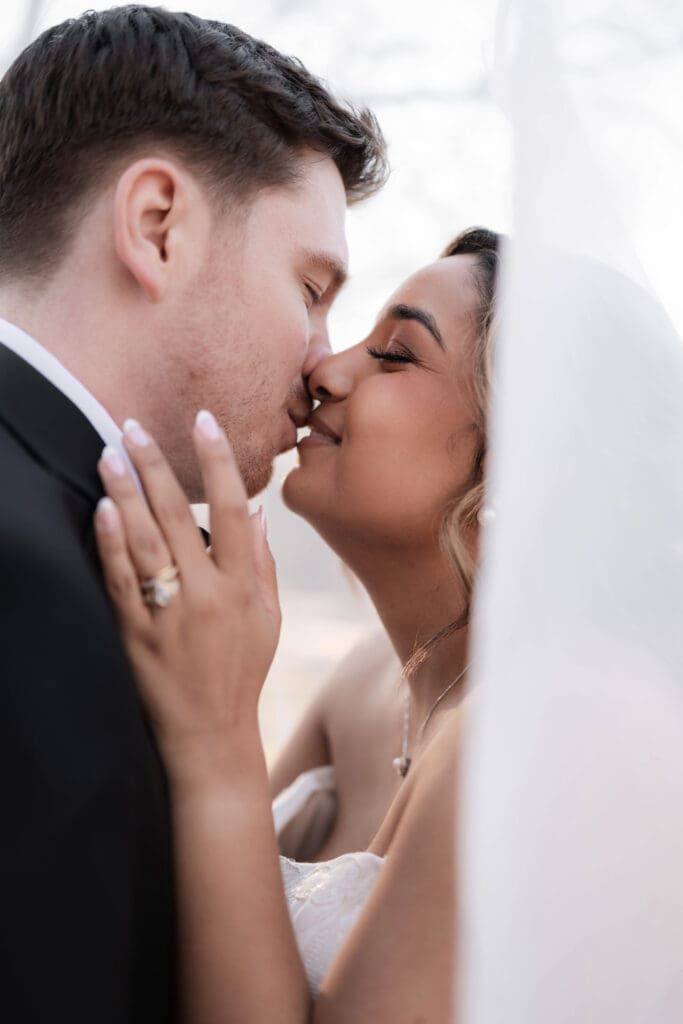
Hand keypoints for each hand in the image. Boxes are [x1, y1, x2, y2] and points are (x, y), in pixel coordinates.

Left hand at [93, 412, 280, 778]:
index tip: (203, 421)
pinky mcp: (134, 634)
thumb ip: (262, 563)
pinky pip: (119, 581)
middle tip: (134, 426)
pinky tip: (102, 509)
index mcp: (242, 587)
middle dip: (156, 465)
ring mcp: (167, 615)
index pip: (232, 510)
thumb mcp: (269, 619)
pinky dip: (110, 543)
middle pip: (178, 517)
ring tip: (109, 452)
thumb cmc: (242, 671)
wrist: (209, 734)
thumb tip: (256, 511)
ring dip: (126, 492)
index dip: (219, 461)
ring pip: (144, 541)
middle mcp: (206, 595)